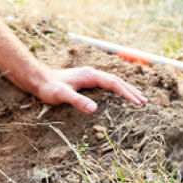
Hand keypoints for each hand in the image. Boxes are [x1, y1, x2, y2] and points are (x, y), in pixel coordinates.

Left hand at [28, 66, 147, 111]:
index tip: (138, 103)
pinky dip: (117, 90)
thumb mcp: (61, 95)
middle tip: (145, 102)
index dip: (127, 93)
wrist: (38, 79)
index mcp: (90, 75)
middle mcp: (92, 73)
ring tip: (138, 99)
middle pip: (117, 81)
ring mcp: (89, 76)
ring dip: (126, 89)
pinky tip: (119, 96)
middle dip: (131, 91)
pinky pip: (106, 84)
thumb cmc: (49, 88)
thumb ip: (77, 101)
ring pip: (113, 82)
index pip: (114, 83)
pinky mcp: (86, 81)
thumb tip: (94, 109)